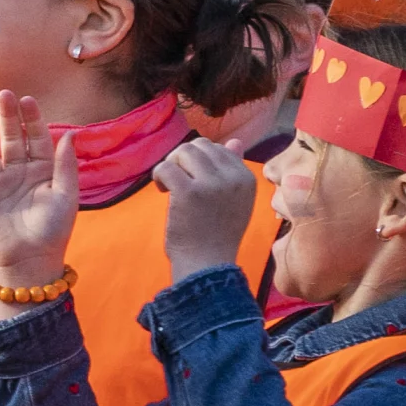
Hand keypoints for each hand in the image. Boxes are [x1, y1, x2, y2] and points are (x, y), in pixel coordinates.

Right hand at [0, 91, 81, 299]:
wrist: (32, 259)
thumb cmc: (53, 229)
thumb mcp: (66, 195)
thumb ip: (65, 165)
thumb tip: (69, 134)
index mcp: (41, 170)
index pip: (36, 138)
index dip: (32, 119)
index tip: (28, 99)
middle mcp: (17, 172)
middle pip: (11, 138)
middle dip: (8, 117)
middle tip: (4, 94)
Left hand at [155, 134, 260, 286]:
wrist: (207, 263)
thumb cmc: (217, 234)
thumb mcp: (235, 200)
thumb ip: (234, 170)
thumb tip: (234, 142)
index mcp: (246, 178)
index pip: (218, 148)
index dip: (198, 161)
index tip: (193, 182)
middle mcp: (233, 177)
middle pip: (198, 146)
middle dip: (182, 160)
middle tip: (177, 182)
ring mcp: (212, 184)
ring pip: (182, 152)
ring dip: (171, 166)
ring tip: (170, 187)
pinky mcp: (189, 192)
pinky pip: (166, 167)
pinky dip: (158, 176)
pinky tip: (162, 191)